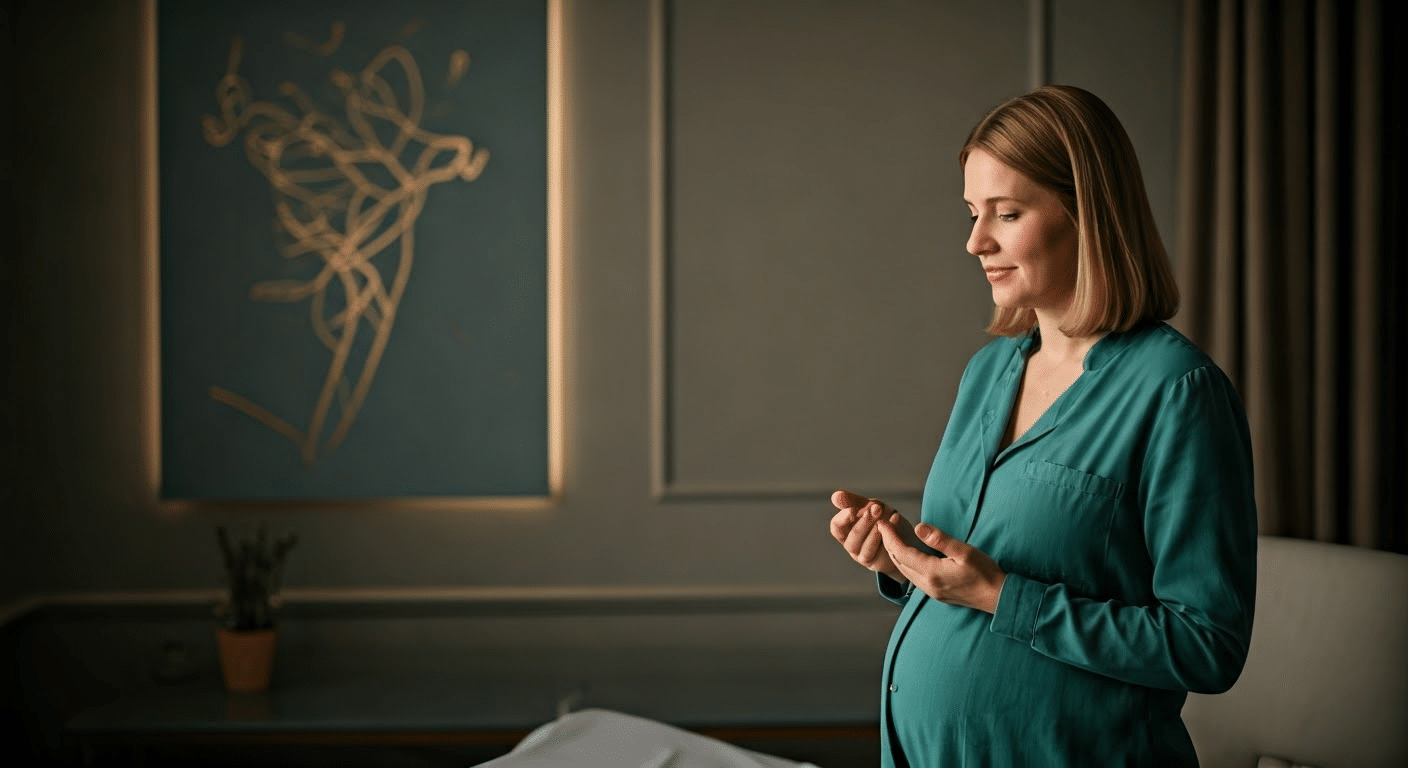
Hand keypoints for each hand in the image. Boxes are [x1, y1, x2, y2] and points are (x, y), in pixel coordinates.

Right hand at [828, 489, 918, 584]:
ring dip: (873, 532)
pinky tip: (894, 523)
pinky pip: (874, 553)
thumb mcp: (869, 505)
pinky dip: (883, 538)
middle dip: (864, 521)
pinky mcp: (873, 563)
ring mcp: (860, 555)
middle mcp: (851, 544)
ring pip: (860, 547)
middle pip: (851, 537)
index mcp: (846, 529)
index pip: (836, 526)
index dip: (843, 518)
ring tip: (884, 518)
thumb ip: (852, 501)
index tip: (854, 509)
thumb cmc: (882, 517)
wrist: (904, 534)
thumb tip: (835, 496)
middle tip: (877, 508)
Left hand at [875, 519, 1006, 613]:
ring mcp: (931, 591)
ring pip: (904, 571)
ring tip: (892, 537)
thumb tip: (918, 527)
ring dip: (895, 553)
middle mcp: (927, 584)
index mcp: (932, 573)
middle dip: (888, 543)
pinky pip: (912, 576)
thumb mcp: (964, 551)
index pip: (901, 552)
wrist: (997, 597)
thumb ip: (940, 539)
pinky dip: (905, 562)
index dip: (890, 537)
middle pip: (898, 562)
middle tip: (883, 526)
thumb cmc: (985, 572)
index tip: (882, 523)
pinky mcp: (936, 593)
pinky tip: (908, 553)